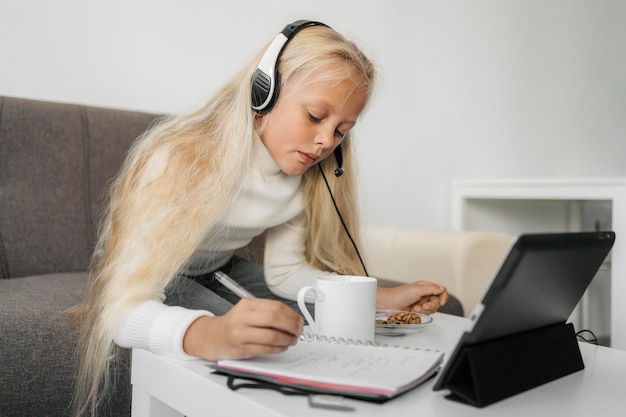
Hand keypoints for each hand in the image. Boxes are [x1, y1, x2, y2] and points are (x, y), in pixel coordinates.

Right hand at [183, 298, 303, 360]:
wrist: (211, 337)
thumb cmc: (233, 324)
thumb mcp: (247, 311)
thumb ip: (267, 312)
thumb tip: (292, 319)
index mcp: (247, 305)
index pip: (275, 306)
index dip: (291, 314)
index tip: (299, 320)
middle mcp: (243, 318)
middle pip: (274, 319)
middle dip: (292, 326)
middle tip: (299, 330)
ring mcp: (240, 334)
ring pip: (271, 336)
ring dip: (287, 339)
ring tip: (292, 340)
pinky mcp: (241, 350)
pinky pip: (265, 349)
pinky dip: (278, 348)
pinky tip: (282, 347)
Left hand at [376, 280, 447, 314]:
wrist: (388, 303)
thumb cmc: (400, 294)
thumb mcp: (418, 289)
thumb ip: (432, 289)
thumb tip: (442, 289)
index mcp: (426, 286)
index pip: (441, 290)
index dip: (443, 296)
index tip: (441, 302)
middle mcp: (425, 293)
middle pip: (438, 301)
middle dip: (431, 305)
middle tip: (423, 306)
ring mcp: (422, 302)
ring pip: (433, 308)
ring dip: (425, 310)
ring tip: (416, 308)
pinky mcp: (418, 309)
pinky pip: (426, 313)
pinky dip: (421, 313)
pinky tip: (414, 311)